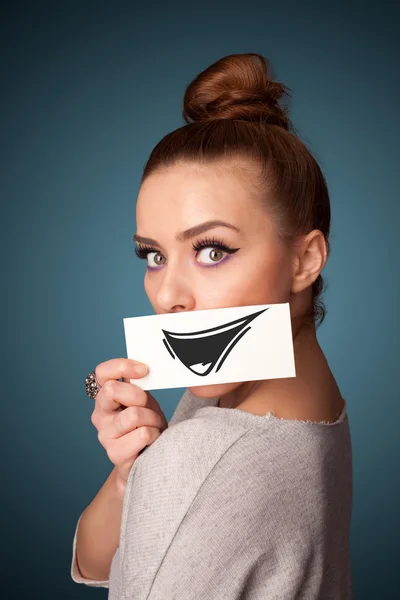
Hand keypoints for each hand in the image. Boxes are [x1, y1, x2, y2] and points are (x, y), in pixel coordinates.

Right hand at [89, 358, 167, 487]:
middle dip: (139, 395)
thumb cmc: (146, 424)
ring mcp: (104, 434)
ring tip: (154, 425)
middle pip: (112, 390)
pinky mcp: (114, 453)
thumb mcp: (144, 399)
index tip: (144, 370)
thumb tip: (145, 368)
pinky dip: (155, 434)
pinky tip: (152, 440)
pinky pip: (143, 434)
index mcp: (105, 396)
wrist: (146, 459)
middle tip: (148, 406)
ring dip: (153, 419)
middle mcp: (99, 414)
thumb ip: (140, 385)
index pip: (102, 372)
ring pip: (134, 414)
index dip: (123, 366)